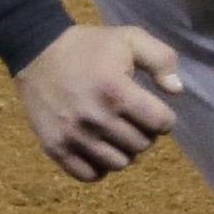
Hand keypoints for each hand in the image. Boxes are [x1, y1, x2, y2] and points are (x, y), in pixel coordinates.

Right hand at [15, 23, 181, 181]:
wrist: (37, 51)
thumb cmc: (88, 46)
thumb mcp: (129, 38)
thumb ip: (161, 59)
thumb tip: (176, 91)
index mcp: (116, 91)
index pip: (161, 123)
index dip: (164, 117)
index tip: (153, 109)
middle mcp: (96, 118)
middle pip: (142, 145)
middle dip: (144, 133)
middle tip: (133, 119)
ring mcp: (74, 136)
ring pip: (119, 163)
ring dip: (124, 150)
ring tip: (116, 133)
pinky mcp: (55, 148)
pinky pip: (90, 175)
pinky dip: (99, 166)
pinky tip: (98, 148)